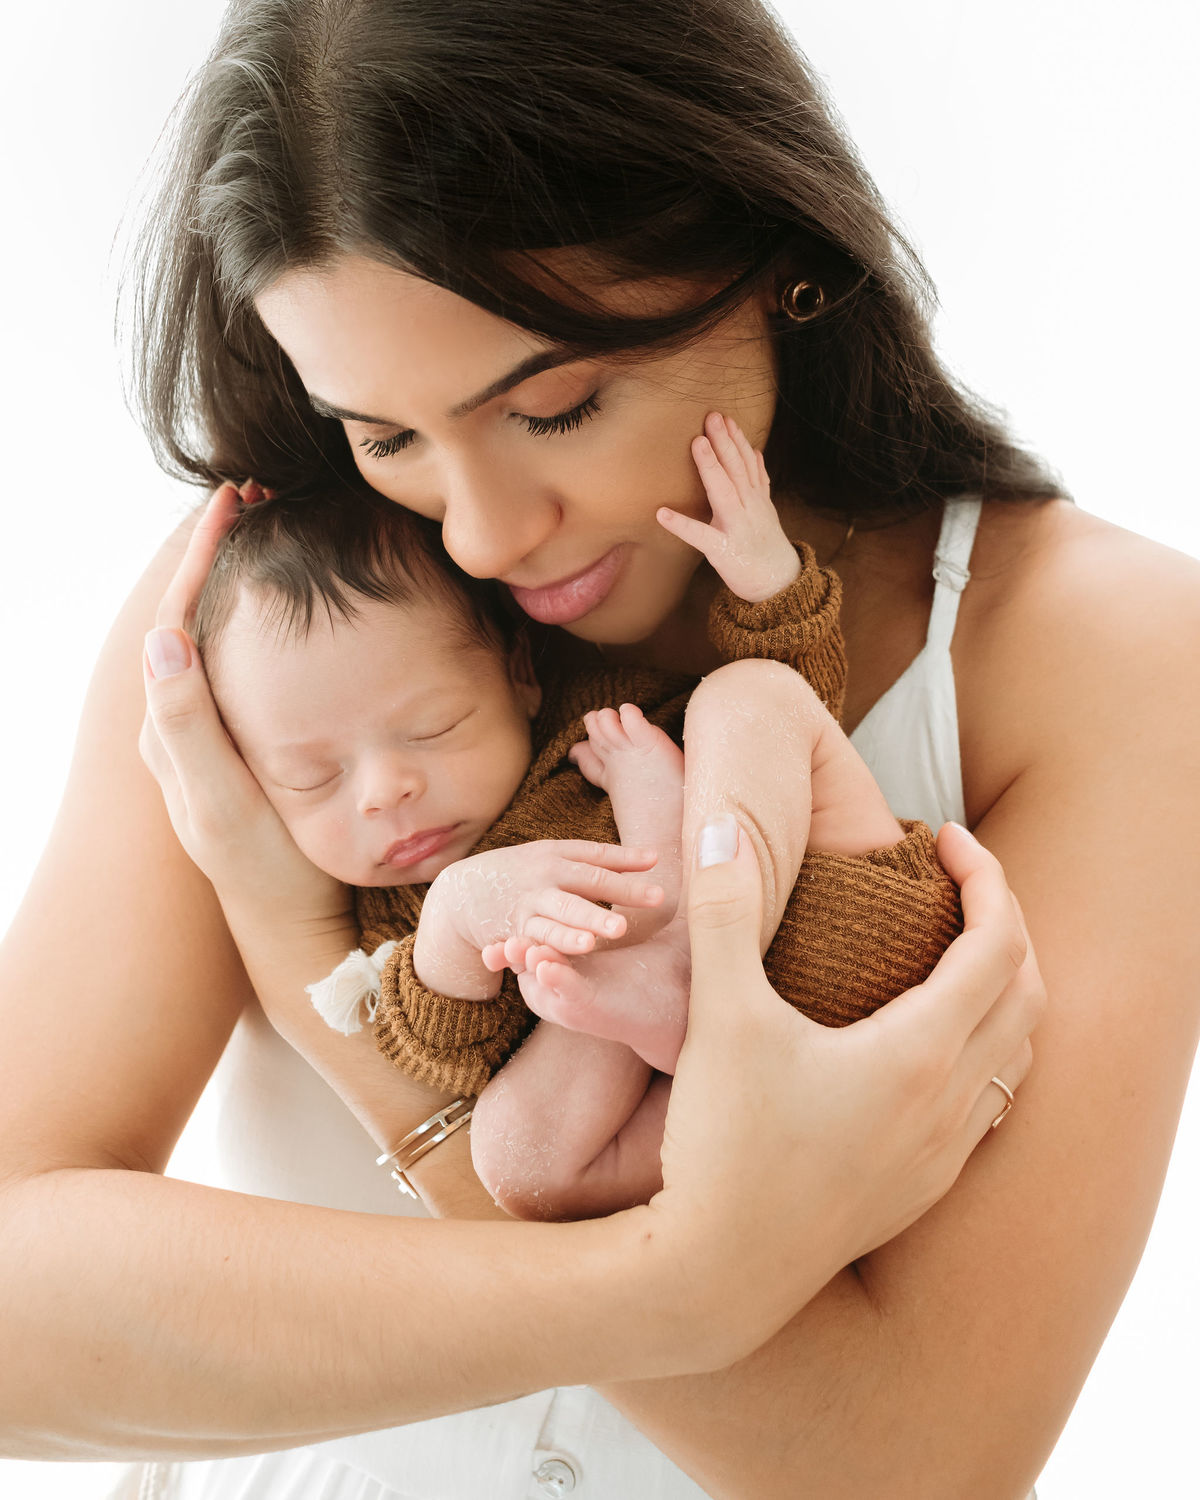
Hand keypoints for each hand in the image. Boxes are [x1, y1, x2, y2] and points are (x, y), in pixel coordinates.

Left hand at [138, 484, 347, 931]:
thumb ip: (190, 724)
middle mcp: (181, 724)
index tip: (235, 501)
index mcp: (170, 726)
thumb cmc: (268, 869)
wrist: (292, 927)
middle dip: (218, 555)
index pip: (175, 618)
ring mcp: (211, 735)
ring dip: (239, 582)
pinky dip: (260, 622)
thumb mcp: (223, 801)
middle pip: (192, 616)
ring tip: (273, 535)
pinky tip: (293, 612)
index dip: (201, 557)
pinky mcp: (241, 748)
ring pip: (218, 638)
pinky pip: (242, 665)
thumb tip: (163, 636)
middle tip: (258, 500)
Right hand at [417, 840, 663, 986]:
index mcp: (558, 856)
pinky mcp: (512, 931)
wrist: (463, 890)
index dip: (628, 864)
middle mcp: (544, 877)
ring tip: (593, 942)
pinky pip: (531, 942)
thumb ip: (603, 859)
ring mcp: (526, 904)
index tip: (659, 869)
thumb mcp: (556, 856)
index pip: (598, 860)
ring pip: (554, 918)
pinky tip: (558, 960)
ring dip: (572, 930)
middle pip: (583, 887)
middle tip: (630, 916)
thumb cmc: (524, 872)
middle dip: (610, 898)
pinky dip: (544, 950)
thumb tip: (654, 857)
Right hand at [644, 815, 1043, 1368]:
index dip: (986, 879)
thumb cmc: (723, 1145)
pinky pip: (992, 1103)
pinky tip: (936, 1046)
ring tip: (955, 952)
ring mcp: (943, 1154)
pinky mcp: (923, 1190)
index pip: (998, 943)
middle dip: (1005, 923)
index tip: (947, 838)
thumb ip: (724, 911)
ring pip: (1018, 1053)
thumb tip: (718, 823)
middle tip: (957, 883)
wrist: (717, 1274)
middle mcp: (951, 1104)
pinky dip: (987, 1050)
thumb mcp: (720, 1017)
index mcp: (919, 1054)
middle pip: (1026, 992)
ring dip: (1005, 989)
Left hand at [656, 411, 799, 600]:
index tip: (725, 416)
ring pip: (724, 492)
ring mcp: (736, 527)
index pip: (747, 461)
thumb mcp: (767, 510)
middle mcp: (748, 508)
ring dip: (711, 466)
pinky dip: (682, 525)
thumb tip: (756, 452)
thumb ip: (760, 482)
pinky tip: (662, 513)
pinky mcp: (723, 550)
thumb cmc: (766, 545)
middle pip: (737, 469)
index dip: (736, 438)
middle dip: (725, 441)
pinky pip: (700, 536)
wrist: (780, 584)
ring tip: (696, 443)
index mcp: (756, 498)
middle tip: (712, 416)